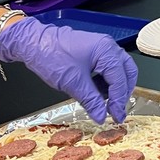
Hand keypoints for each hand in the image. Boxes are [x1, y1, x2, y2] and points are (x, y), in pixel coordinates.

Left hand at [0, 18, 137, 123]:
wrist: (33, 43)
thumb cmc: (51, 56)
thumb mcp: (73, 83)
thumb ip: (91, 101)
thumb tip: (101, 116)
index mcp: (106, 51)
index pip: (120, 80)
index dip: (119, 101)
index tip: (116, 116)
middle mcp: (108, 47)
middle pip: (127, 72)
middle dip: (123, 93)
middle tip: (116, 110)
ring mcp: (101, 47)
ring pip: (118, 70)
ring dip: (114, 88)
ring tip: (104, 103)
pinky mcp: (93, 51)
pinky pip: (107, 68)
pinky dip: (106, 82)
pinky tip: (96, 92)